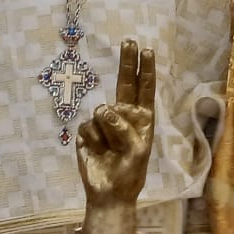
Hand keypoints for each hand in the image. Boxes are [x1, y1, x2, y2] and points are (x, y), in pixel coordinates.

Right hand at [74, 41, 156, 207]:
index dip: (145, 70)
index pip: (144, 89)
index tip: (146, 50)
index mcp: (142, 118)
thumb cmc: (130, 172)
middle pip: (124, 83)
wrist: (109, 192)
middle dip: (127, 62)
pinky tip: (98, 152)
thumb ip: (123, 128)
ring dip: (108, 134)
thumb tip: (102, 110)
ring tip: (111, 151)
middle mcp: (124, 114)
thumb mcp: (137, 150)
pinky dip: (95, 141)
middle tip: (129, 41)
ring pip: (103, 114)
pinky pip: (89, 127)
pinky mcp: (87, 130)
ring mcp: (104, 121)